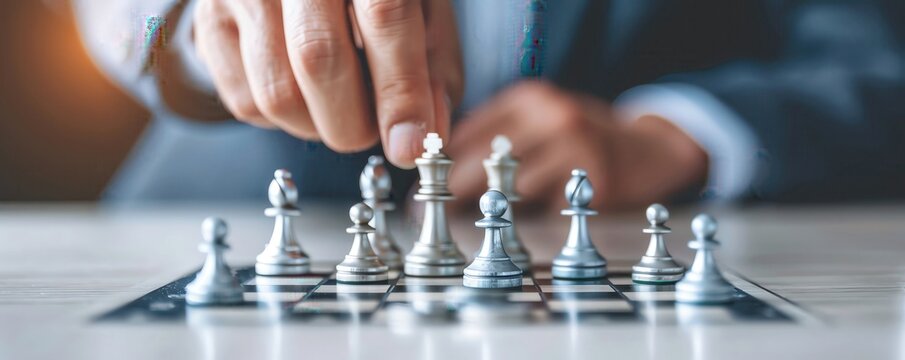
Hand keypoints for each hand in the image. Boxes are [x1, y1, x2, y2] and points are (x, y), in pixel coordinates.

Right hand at [193, 0, 462, 167]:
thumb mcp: (423, 12)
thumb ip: (433, 70)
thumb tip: (420, 139)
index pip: (384, 18)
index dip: (400, 91)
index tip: (409, 147)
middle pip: (319, 59)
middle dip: (354, 123)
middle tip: (370, 131)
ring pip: (277, 94)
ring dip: (317, 126)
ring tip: (336, 105)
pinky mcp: (209, 20)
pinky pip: (244, 103)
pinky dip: (281, 119)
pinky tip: (299, 90)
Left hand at [446, 82, 707, 211]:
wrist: (652, 148)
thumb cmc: (583, 139)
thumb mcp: (539, 120)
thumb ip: (495, 136)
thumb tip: (441, 173)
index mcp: (529, 99)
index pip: (468, 133)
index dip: (439, 166)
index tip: (418, 190)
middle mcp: (552, 117)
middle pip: (482, 162)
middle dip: (453, 193)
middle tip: (431, 212)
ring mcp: (576, 149)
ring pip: (511, 191)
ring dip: (489, 212)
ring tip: (476, 221)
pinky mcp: (594, 184)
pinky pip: (545, 211)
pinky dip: (531, 220)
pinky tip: (529, 220)